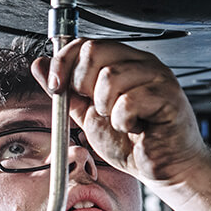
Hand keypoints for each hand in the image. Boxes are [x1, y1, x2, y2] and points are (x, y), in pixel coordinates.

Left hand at [31, 39, 206, 184]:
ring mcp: (158, 78)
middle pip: (94, 52)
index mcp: (124, 63)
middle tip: (100, 109)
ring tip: (122, 121)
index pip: (86, 43)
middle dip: (84, 86)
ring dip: (107, 108)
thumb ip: (67, 92)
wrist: (163, 167)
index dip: (64, 63)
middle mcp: (142, 64)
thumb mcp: (89, 115)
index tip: (57, 87)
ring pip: (110, 77)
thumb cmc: (134, 143)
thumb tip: (41, 66)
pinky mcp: (168, 97)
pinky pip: (128, 101)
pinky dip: (124, 121)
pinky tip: (136, 127)